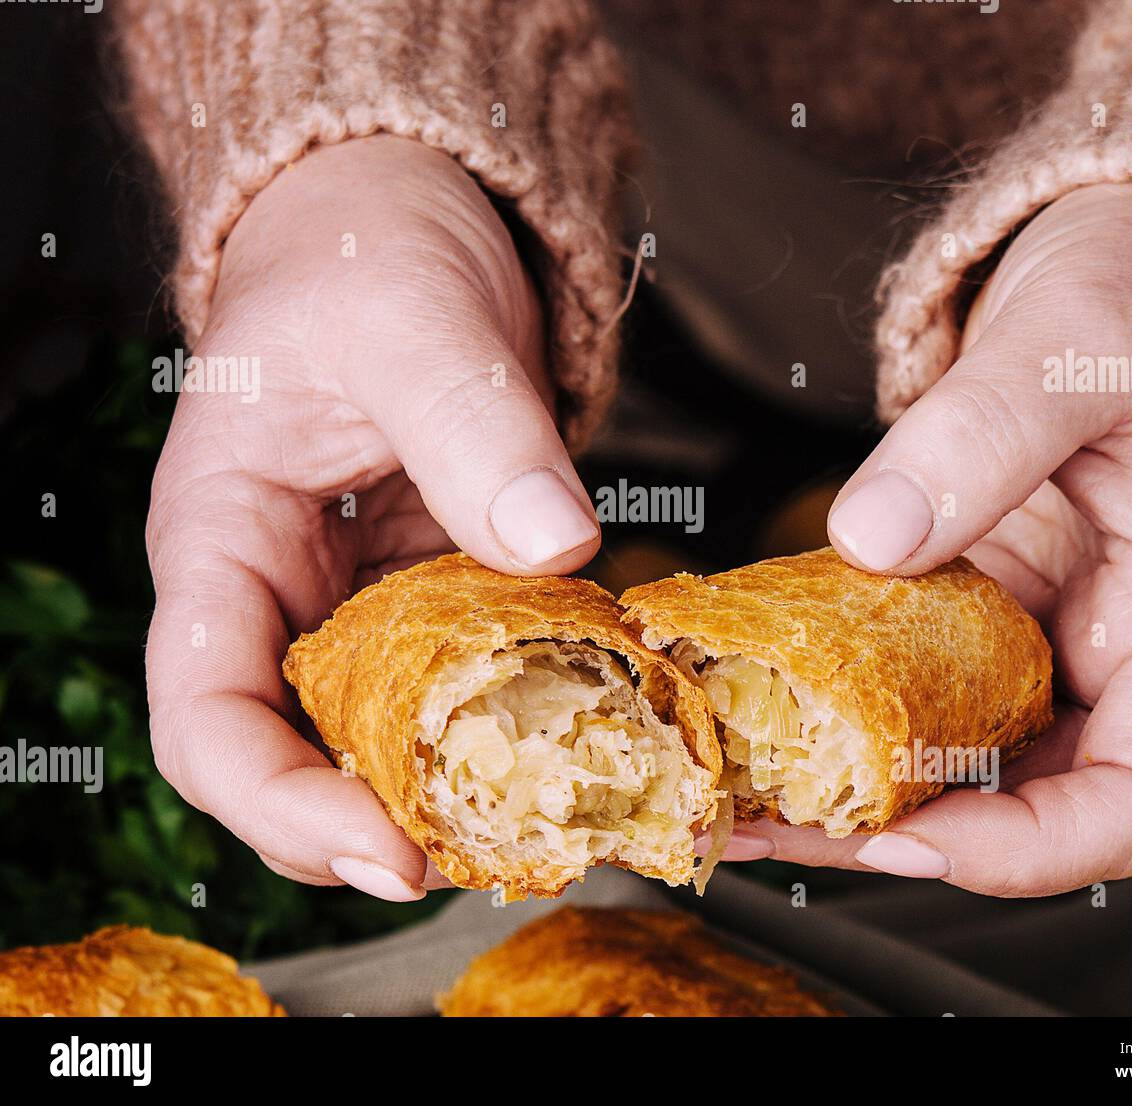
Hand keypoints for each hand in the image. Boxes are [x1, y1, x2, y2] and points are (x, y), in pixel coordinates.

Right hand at [144, 135, 600, 899]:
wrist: (404, 218)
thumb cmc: (367, 252)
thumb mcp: (415, 322)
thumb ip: (477, 431)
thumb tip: (559, 545)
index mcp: (221, 540)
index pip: (206, 714)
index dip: (281, 805)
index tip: (389, 853)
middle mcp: (279, 591)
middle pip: (292, 756)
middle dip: (375, 825)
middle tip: (489, 857)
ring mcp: (359, 597)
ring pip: (381, 734)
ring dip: (452, 788)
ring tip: (547, 818)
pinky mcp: (433, 588)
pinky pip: (460, 679)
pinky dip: (511, 718)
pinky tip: (580, 732)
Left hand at [723, 183, 1131, 894]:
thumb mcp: (1076, 345)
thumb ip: (983, 433)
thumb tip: (871, 535)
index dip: (1029, 849)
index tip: (908, 840)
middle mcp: (1113, 651)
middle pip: (1024, 803)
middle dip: (896, 834)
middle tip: (766, 824)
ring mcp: (1042, 636)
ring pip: (956, 759)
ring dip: (844, 789)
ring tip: (730, 790)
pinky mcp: (979, 608)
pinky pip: (911, 684)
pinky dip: (835, 709)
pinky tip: (749, 705)